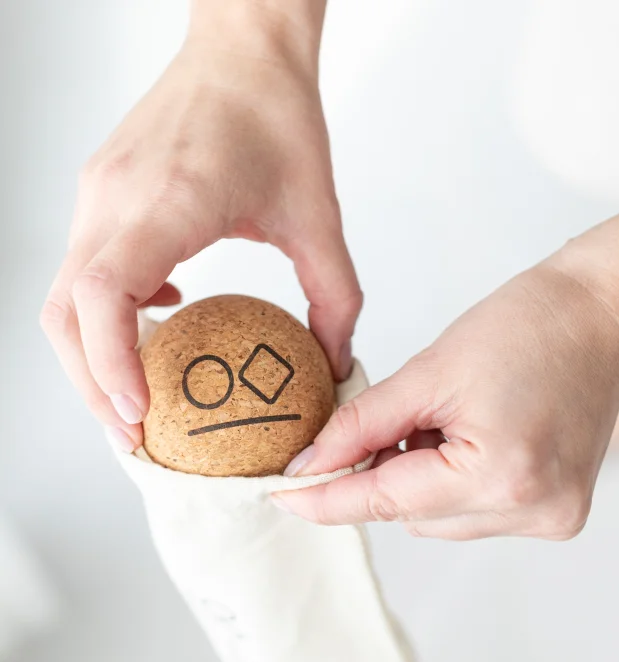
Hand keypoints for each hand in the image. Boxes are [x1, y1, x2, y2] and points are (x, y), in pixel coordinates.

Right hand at [41, 19, 360, 450]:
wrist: (243, 52)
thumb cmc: (279, 120)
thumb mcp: (320, 218)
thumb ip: (336, 297)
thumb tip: (333, 360)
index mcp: (168, 203)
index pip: (102, 295)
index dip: (109, 365)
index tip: (139, 415)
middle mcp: (116, 199)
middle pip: (66, 313)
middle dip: (93, 385)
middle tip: (137, 434)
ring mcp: (99, 193)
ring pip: (64, 295)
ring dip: (92, 356)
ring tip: (137, 396)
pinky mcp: (102, 191)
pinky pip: (84, 266)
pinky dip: (104, 313)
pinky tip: (160, 319)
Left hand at [273, 259, 618, 539]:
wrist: (599, 312)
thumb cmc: (524, 324)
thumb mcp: (431, 370)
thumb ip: (362, 424)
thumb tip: (310, 465)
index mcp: (501, 475)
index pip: (385, 501)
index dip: (326, 499)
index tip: (280, 496)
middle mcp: (531, 510)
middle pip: (410, 514)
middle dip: (382, 471)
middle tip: (389, 418)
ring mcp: (549, 517)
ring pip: (438, 518)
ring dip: (419, 476)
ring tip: (443, 418)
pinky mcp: (556, 511)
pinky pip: (472, 511)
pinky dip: (450, 481)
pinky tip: (466, 435)